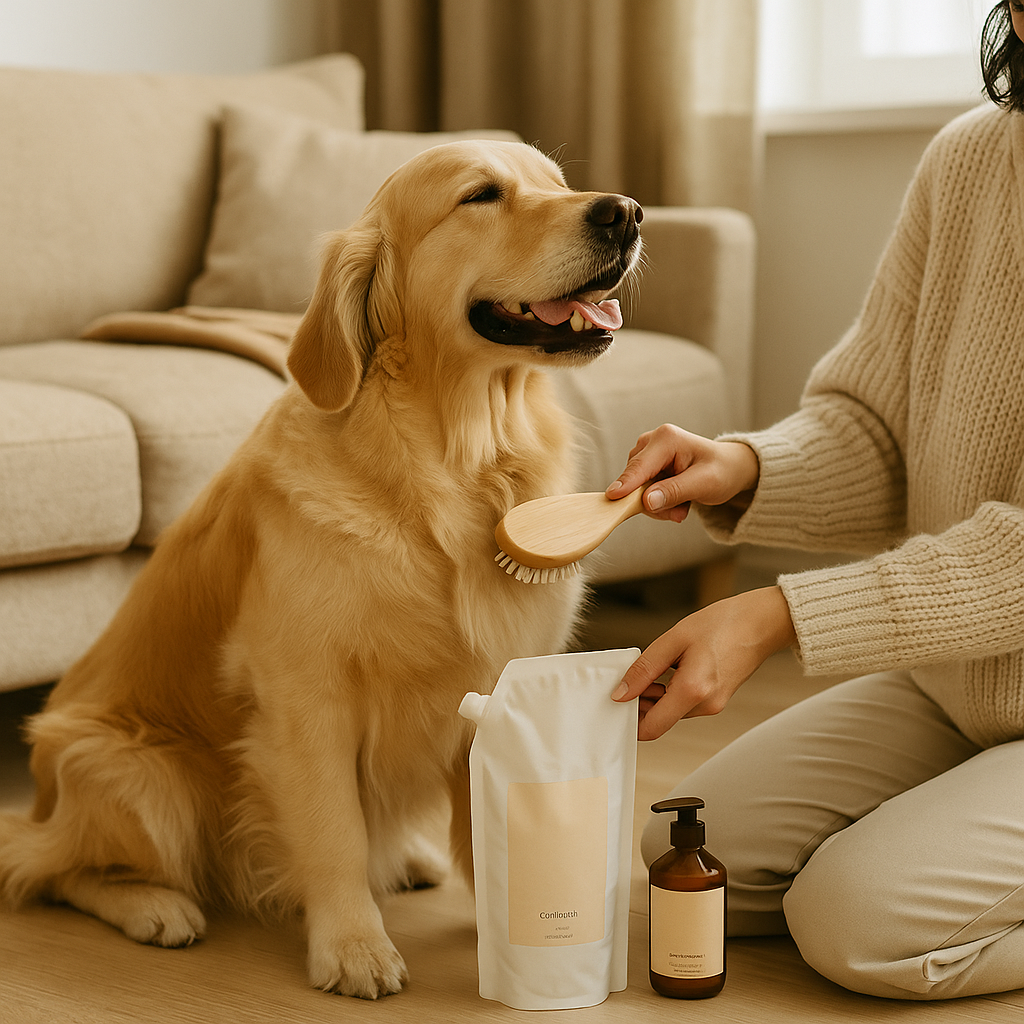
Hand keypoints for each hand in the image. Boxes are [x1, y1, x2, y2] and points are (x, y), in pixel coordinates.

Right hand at [605, 424, 759, 522]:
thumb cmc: (722, 471)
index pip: (640, 466)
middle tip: (680, 514)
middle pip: (635, 480)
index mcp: (666, 439)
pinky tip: (676, 500)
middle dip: (654, 502)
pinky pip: (640, 491)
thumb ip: (674, 492)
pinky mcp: (646, 465)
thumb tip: (646, 502)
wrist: (729, 468)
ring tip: (683, 505)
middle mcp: (652, 441)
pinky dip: (657, 501)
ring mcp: (647, 453)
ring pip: (636, 489)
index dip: (626, 484)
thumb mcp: (704, 484)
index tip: (611, 498)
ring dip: (657, 504)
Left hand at [611, 587, 796, 739]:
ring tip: (652, 667)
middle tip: (629, 677)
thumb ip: (644, 668)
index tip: (616, 702)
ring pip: (671, 712)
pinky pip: (684, 704)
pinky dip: (669, 692)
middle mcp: (705, 706)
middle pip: (659, 721)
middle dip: (640, 704)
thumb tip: (621, 693)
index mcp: (692, 691)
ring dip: (654, 696)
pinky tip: (668, 669)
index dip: (629, 720)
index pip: (651, 728)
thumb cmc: (723, 623)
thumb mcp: (674, 639)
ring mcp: (713, 705)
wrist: (763, 622)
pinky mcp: (717, 699)